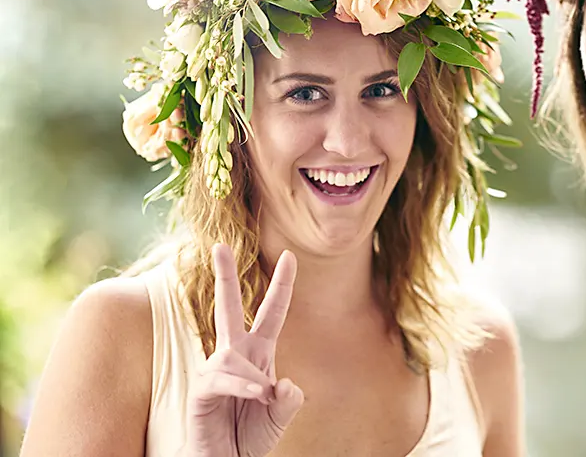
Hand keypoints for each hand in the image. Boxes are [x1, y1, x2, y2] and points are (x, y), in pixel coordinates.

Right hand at [185, 243, 303, 456]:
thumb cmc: (249, 437)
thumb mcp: (279, 417)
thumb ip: (288, 401)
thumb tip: (286, 384)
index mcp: (258, 353)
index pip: (272, 312)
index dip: (282, 285)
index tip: (290, 255)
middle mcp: (235, 355)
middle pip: (229, 307)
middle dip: (224, 275)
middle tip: (220, 244)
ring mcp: (215, 370)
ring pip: (234, 357)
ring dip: (253, 379)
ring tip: (262, 399)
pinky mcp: (200, 390)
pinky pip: (222, 377)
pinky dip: (242, 386)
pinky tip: (256, 395)